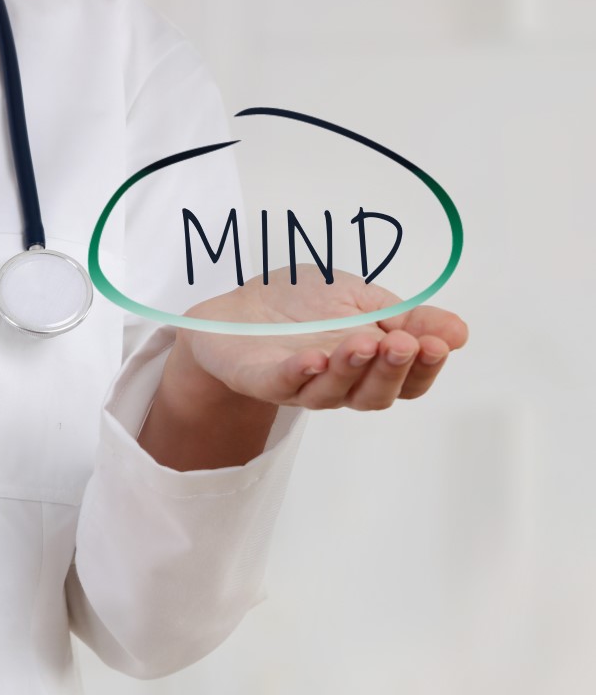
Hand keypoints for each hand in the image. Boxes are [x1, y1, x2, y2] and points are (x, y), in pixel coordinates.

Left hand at [175, 267, 469, 411]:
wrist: (235, 307)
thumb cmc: (301, 304)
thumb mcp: (362, 299)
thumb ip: (406, 316)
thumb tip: (459, 331)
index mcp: (369, 365)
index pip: (407, 380)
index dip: (425, 367)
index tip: (438, 344)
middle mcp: (339, 384)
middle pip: (374, 395)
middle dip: (392, 370)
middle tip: (403, 344)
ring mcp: (299, 386)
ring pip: (332, 393)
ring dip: (351, 369)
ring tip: (363, 344)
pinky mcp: (260, 380)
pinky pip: (282, 384)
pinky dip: (300, 374)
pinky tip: (314, 360)